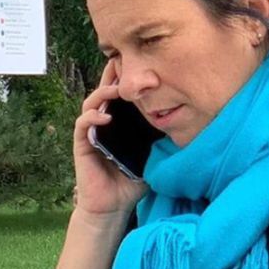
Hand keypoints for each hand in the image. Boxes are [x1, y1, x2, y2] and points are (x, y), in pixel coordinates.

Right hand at [72, 59, 149, 218]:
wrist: (113, 205)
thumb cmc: (132, 181)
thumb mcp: (152, 155)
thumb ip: (161, 139)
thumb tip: (185, 122)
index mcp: (120, 122)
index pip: (122, 94)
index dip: (127, 79)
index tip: (140, 65)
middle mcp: (104, 123)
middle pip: (104, 91)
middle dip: (111, 76)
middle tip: (122, 63)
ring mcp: (92, 132)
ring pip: (91, 102)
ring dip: (102, 93)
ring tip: (115, 89)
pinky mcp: (82, 144)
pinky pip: (82, 124)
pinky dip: (91, 116)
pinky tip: (104, 116)